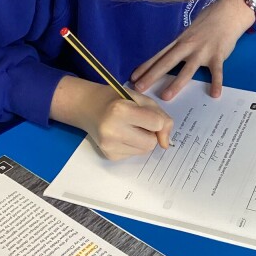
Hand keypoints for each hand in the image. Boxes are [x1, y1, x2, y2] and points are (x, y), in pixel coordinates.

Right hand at [50, 76, 173, 160]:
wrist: (88, 107)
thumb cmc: (117, 99)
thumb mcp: (141, 99)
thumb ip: (160, 116)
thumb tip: (166, 143)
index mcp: (121, 111)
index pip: (157, 124)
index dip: (158, 120)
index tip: (148, 114)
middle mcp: (113, 131)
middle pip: (151, 142)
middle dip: (151, 133)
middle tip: (139, 122)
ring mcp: (109, 146)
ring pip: (144, 151)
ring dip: (143, 140)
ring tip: (129, 128)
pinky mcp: (109, 156)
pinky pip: (134, 155)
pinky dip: (134, 145)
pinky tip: (122, 135)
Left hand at [131, 0, 255, 100]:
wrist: (229, 12)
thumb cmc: (209, 22)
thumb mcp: (190, 33)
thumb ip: (181, 46)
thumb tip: (169, 59)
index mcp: (180, 41)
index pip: (159, 55)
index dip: (145, 66)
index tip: (133, 77)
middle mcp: (188, 46)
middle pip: (167, 63)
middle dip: (152, 76)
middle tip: (139, 88)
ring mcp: (202, 51)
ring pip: (187, 70)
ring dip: (176, 83)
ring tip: (166, 96)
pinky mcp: (218, 55)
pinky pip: (217, 72)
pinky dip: (216, 83)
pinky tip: (214, 94)